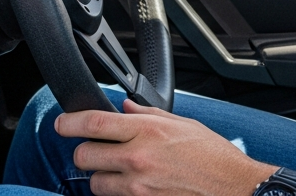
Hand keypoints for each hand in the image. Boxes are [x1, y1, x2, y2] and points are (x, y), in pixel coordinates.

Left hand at [58, 100, 273, 195]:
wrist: (233, 188)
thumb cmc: (213, 156)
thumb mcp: (183, 124)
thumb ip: (148, 115)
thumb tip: (124, 108)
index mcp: (148, 131)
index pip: (95, 124)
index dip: (70, 122)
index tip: (61, 123)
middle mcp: (138, 159)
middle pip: (84, 156)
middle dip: (84, 152)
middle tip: (95, 149)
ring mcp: (138, 187)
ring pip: (94, 184)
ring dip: (100, 177)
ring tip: (117, 171)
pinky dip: (116, 193)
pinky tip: (131, 185)